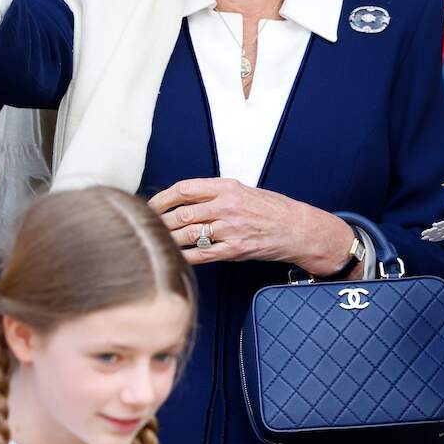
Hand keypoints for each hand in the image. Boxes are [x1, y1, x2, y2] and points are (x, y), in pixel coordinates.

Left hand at [148, 178, 354, 275]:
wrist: (297, 228)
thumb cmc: (268, 208)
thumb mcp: (240, 190)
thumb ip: (211, 194)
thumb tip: (178, 199)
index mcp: (226, 187)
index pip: (184, 189)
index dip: (162, 198)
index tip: (150, 205)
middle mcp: (227, 206)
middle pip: (182, 213)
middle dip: (160, 221)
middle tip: (146, 226)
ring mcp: (231, 229)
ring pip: (189, 234)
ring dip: (169, 238)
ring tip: (156, 240)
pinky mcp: (236, 249)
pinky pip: (202, 254)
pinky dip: (184, 255)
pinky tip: (174, 255)